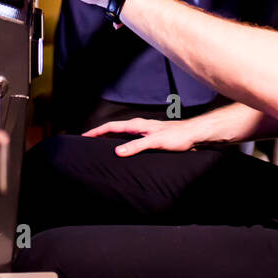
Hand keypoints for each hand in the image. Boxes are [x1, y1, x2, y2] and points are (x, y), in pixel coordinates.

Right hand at [83, 117, 200, 155]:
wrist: (194, 134)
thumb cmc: (178, 136)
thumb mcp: (156, 142)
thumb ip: (137, 146)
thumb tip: (117, 151)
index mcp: (137, 125)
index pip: (111, 126)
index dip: (96, 132)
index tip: (84, 137)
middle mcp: (139, 126)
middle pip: (114, 130)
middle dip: (100, 135)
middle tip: (87, 144)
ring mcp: (144, 132)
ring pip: (122, 135)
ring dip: (110, 140)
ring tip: (100, 149)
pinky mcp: (150, 139)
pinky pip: (130, 141)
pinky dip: (121, 144)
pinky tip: (122, 152)